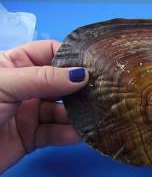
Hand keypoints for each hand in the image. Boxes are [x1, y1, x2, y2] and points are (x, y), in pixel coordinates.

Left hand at [0, 40, 88, 172]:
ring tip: (98, 113)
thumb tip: (82, 74)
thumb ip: (44, 78)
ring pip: (61, 110)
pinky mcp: (32, 136)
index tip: (94, 64)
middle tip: (104, 90)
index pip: (49, 53)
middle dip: (79, 87)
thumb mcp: (6, 84)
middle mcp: (26, 87)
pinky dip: (69, 134)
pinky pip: (55, 133)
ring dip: (78, 113)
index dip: (70, 57)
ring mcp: (30, 112)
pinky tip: (82, 133)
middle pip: (60, 83)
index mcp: (15, 65)